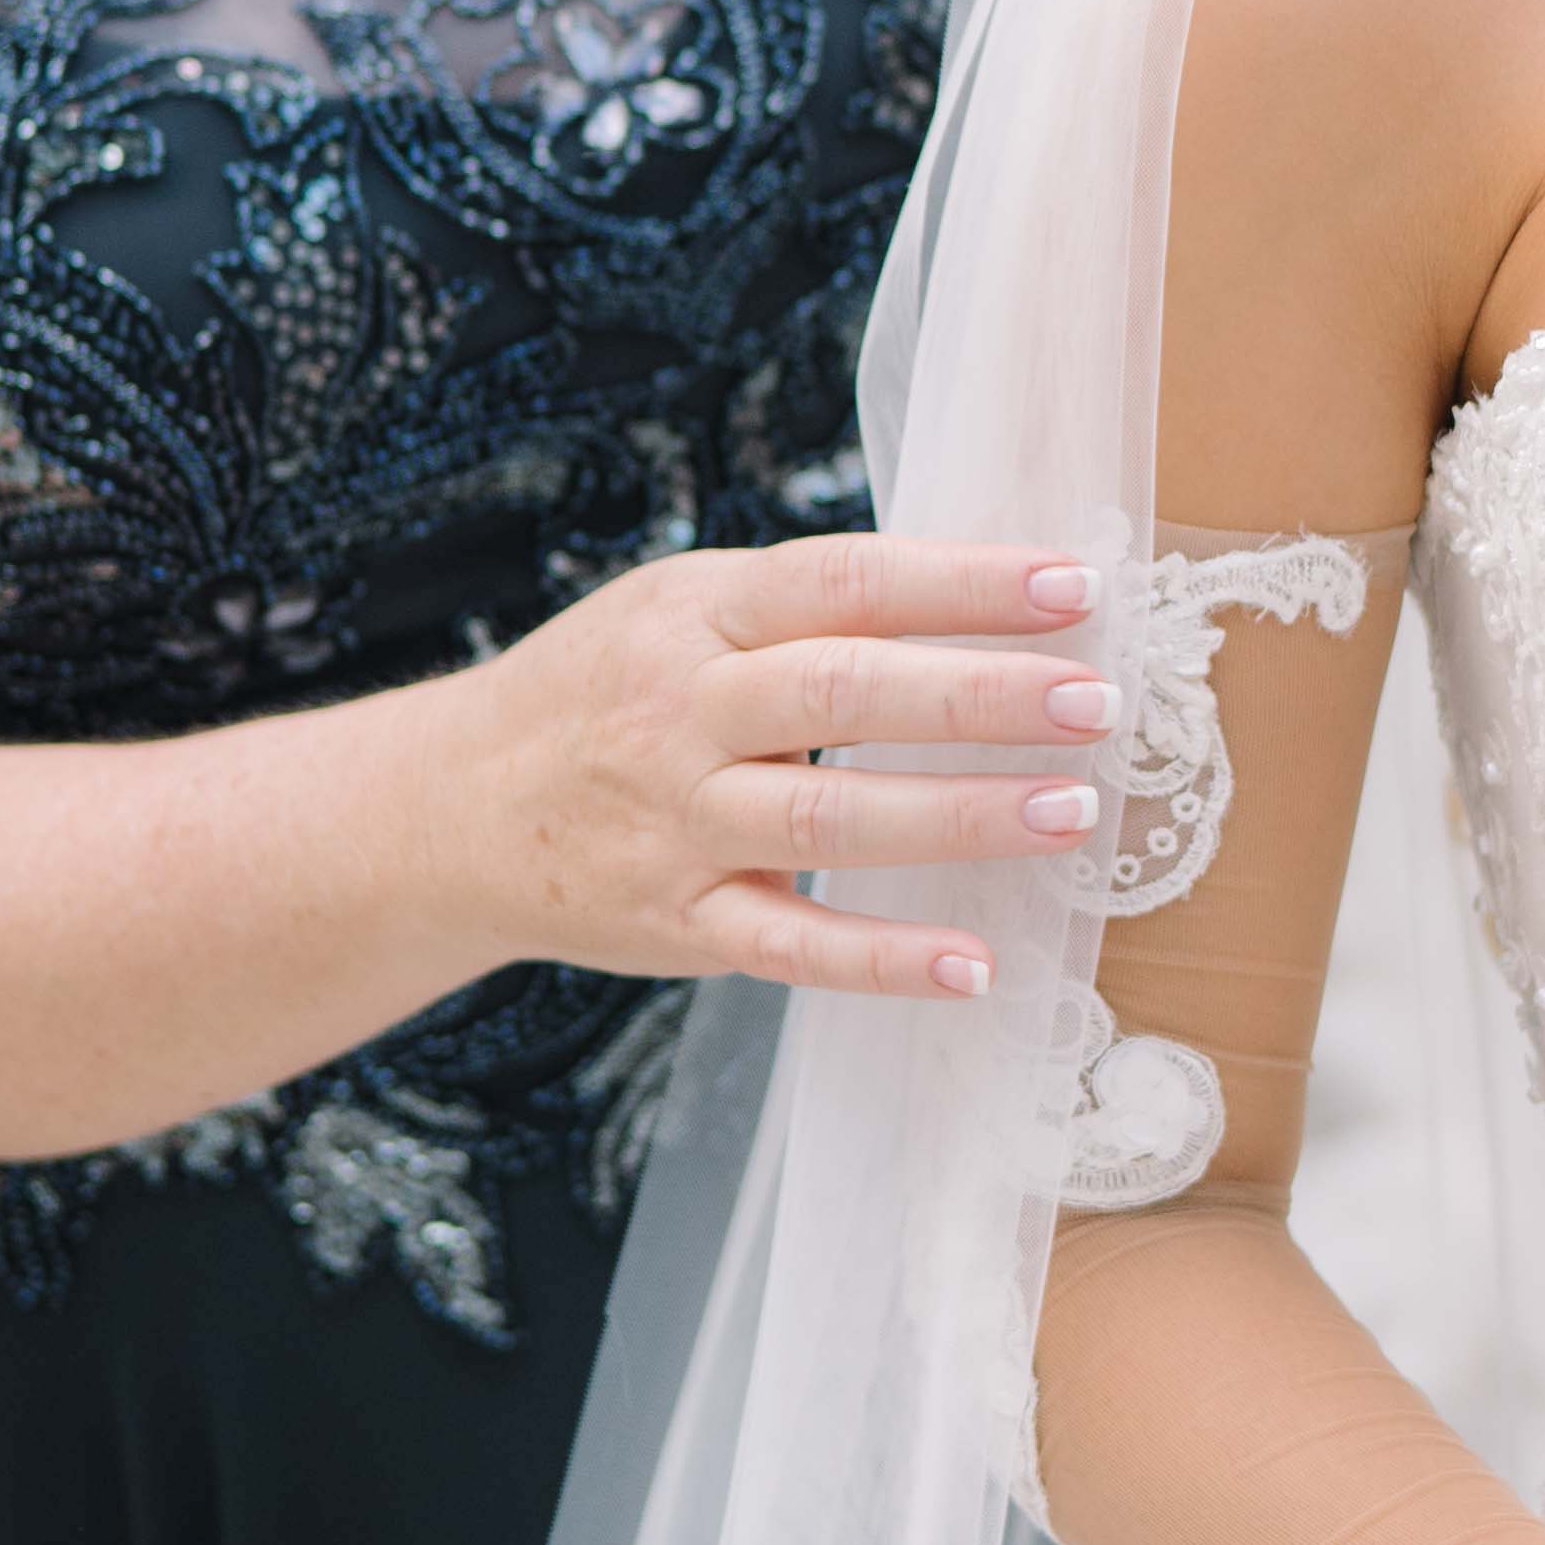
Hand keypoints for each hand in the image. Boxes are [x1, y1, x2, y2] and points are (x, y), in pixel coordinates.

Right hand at [423, 534, 1113, 1001]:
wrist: (447, 810)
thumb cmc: (608, 694)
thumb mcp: (682, 613)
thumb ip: (810, 609)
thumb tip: (994, 590)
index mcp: (699, 615)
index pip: (844, 583)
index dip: (961, 581)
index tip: (1074, 584)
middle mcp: (683, 713)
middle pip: (844, 694)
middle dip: (979, 695)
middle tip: (1096, 701)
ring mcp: (678, 824)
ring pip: (828, 820)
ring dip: (959, 817)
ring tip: (1072, 813)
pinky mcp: (680, 923)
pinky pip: (791, 945)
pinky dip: (883, 959)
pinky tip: (975, 963)